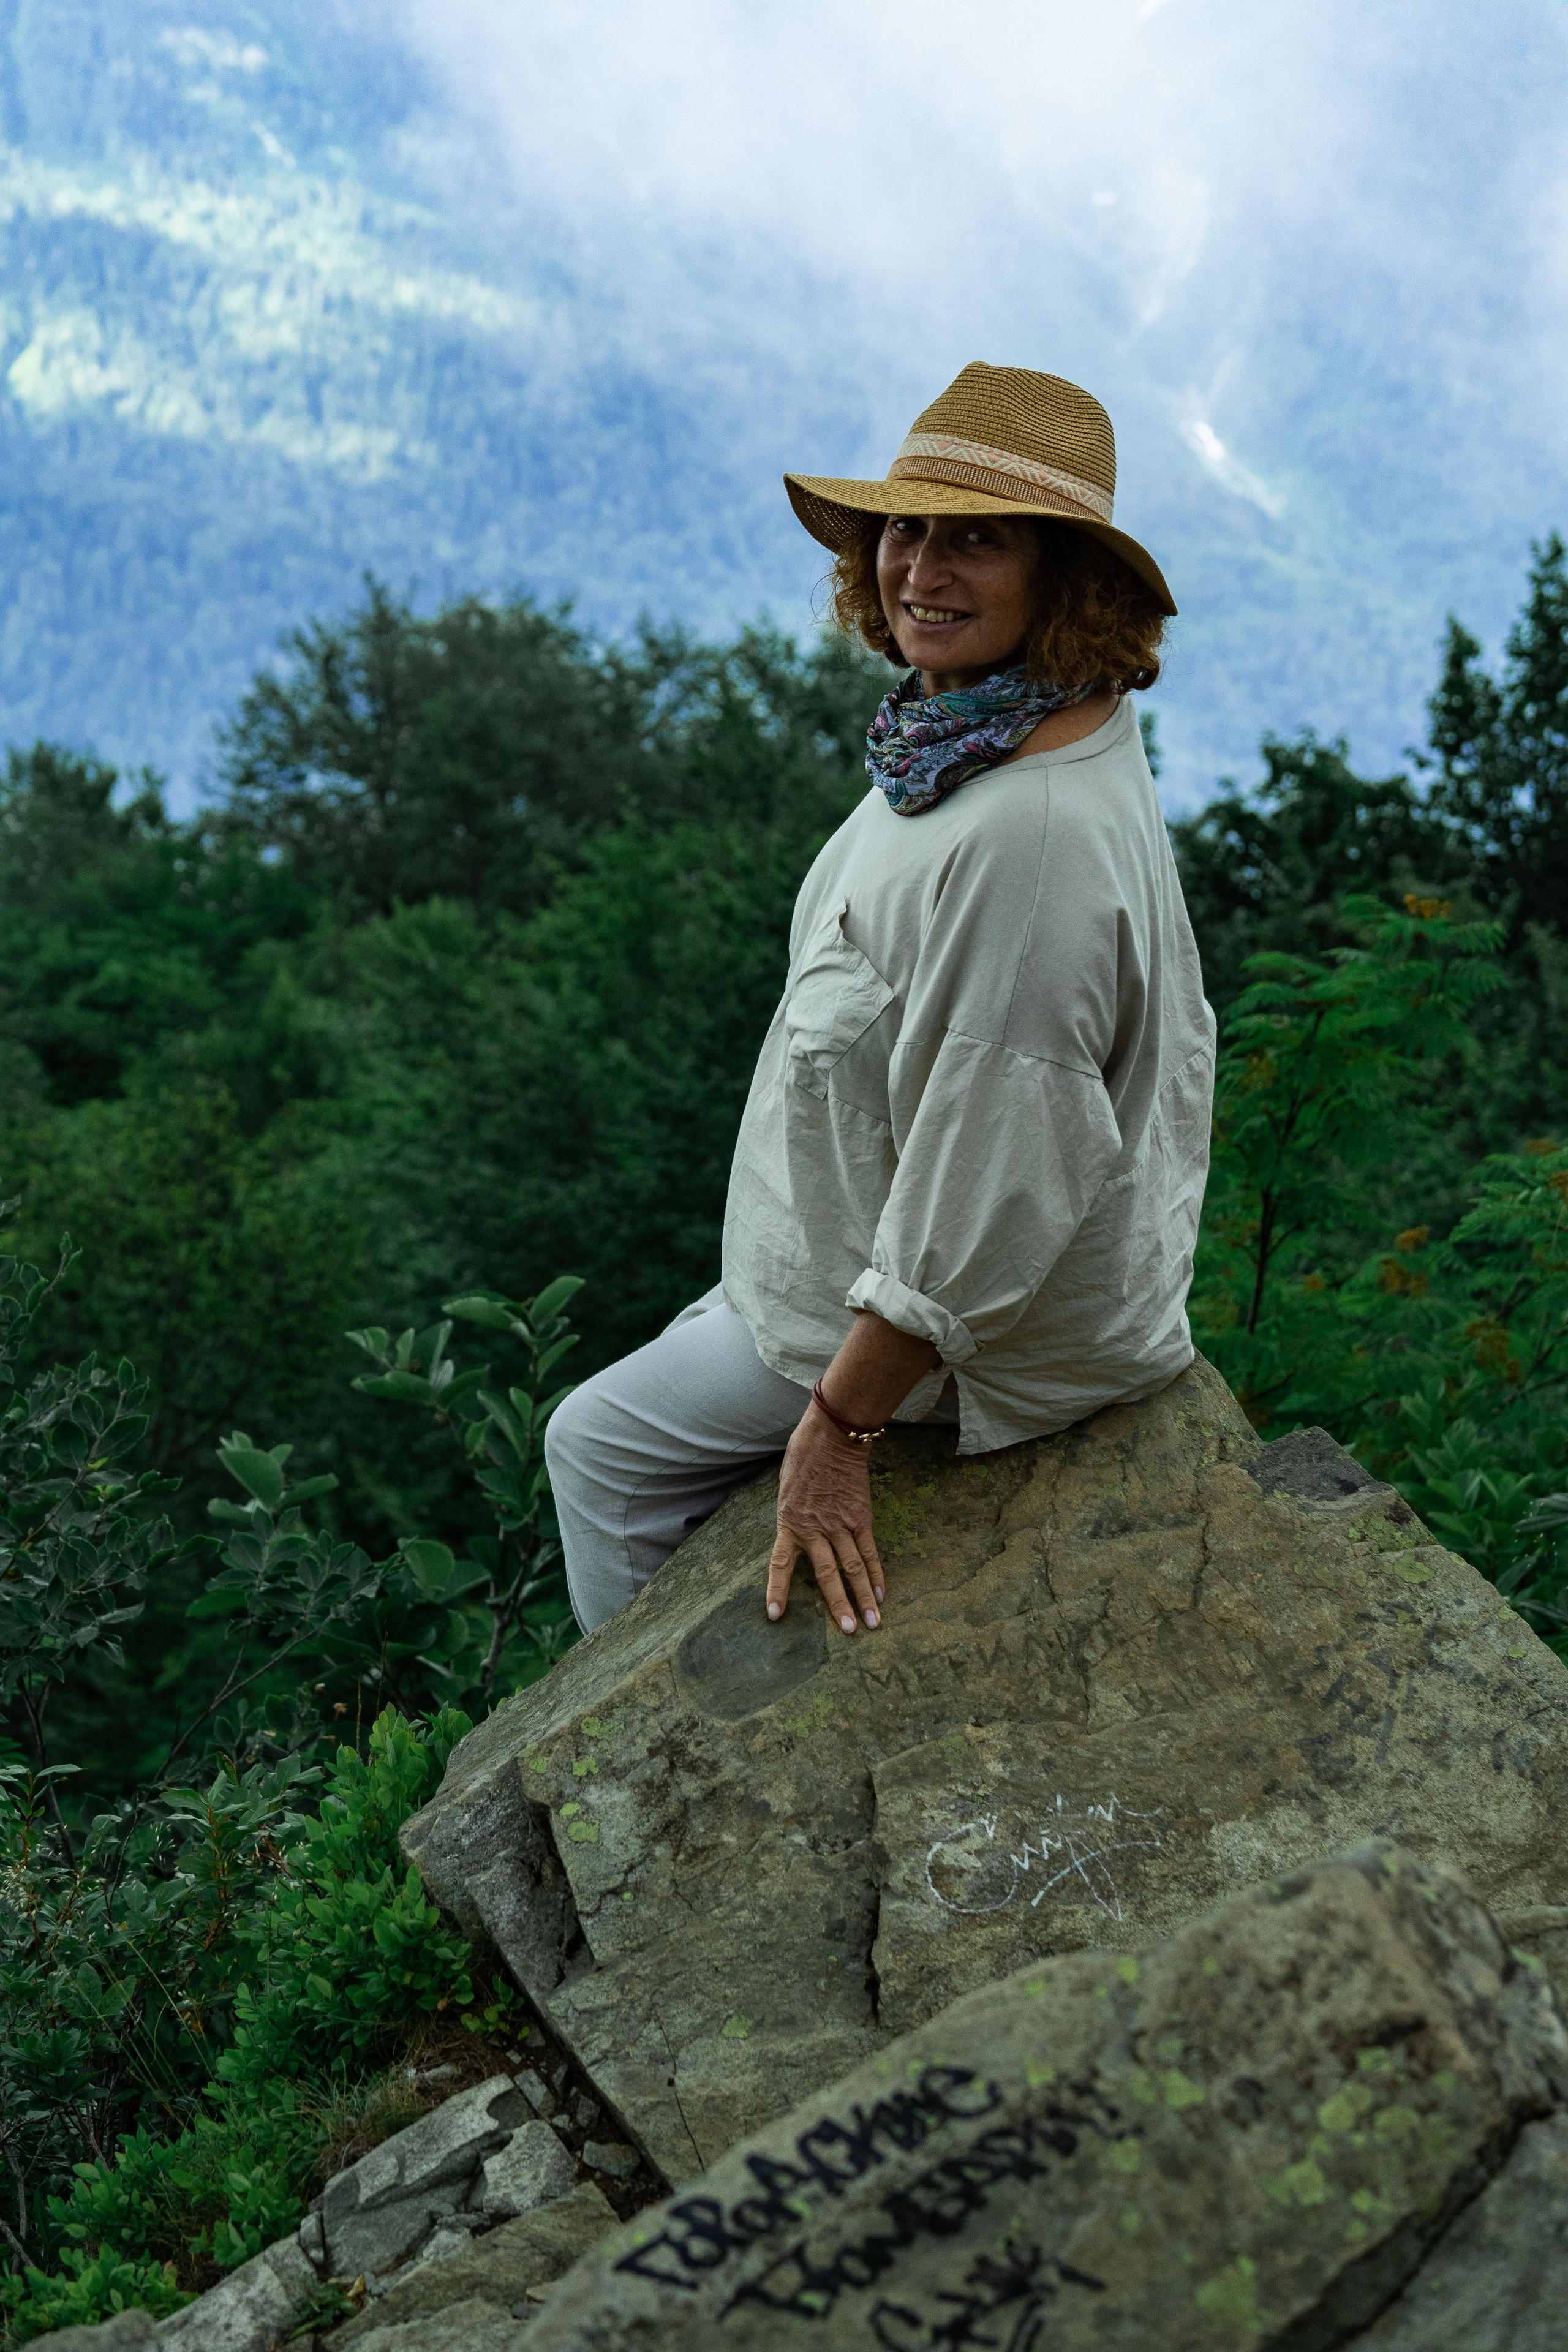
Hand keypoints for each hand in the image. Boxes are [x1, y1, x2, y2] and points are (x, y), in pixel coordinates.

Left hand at [766, 1405, 884, 1635]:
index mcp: (789, 1522)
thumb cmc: (803, 1457)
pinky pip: (870, 1551)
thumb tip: (798, 1532)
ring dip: (863, 1597)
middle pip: (827, 1574)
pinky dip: (876, 1574)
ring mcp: (840, 1524)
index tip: (775, 1616)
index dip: (778, 1590)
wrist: (832, 1435)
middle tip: (849, 1631)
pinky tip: (882, 1594)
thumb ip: (792, 1515)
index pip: (781, 1564)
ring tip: (874, 1622)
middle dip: (838, 1604)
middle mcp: (814, 1529)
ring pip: (852, 1567)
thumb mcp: (786, 1489)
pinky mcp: (861, 1517)